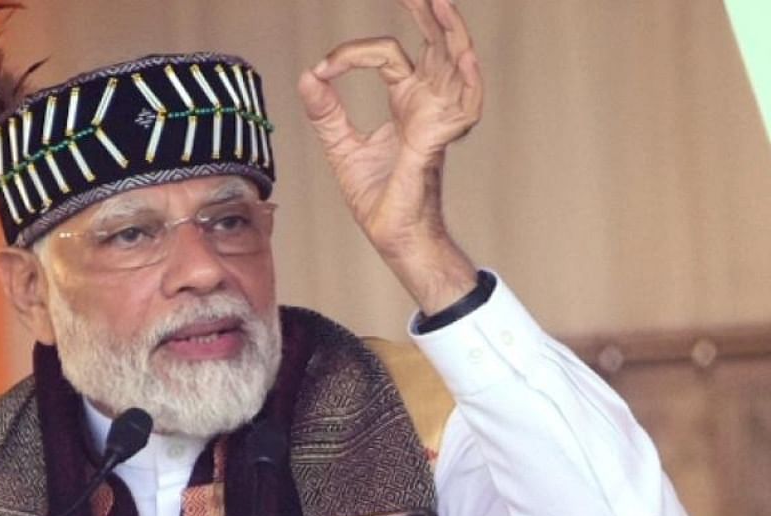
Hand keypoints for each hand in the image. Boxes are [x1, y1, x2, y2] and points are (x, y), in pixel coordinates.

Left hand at [298, 0, 481, 312]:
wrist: (392, 235)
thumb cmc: (377, 198)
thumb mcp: (340, 147)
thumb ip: (326, 112)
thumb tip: (308, 75)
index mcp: (408, 102)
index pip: (389, 55)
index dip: (353, 53)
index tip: (324, 68)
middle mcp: (428, 104)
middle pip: (435, 43)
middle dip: (427, 10)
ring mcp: (438, 119)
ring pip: (454, 61)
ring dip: (450, 28)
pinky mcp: (436, 140)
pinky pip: (460, 103)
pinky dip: (465, 76)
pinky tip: (460, 49)